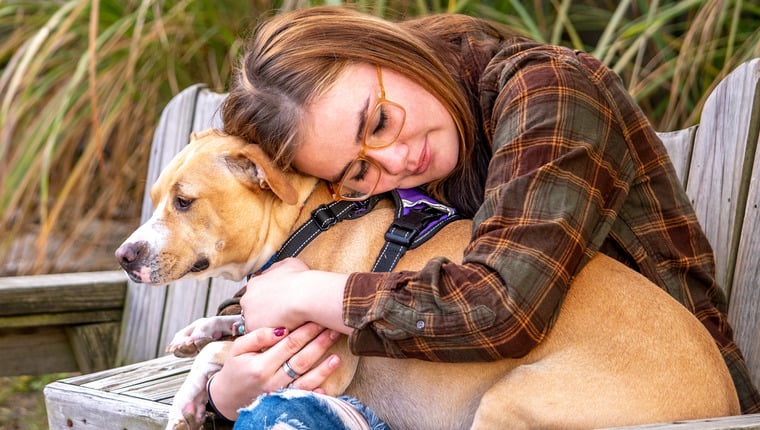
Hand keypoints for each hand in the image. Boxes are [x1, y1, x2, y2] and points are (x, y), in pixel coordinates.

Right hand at [208, 323, 340, 419]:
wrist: (227, 398)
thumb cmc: (235, 368)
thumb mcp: (238, 348)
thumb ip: (258, 337)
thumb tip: (281, 329)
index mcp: (261, 365)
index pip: (289, 345)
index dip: (306, 331)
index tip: (318, 319)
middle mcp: (272, 381)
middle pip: (301, 360)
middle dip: (319, 344)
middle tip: (334, 329)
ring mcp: (279, 394)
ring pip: (306, 381)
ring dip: (323, 369)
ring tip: (337, 357)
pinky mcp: (284, 403)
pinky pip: (302, 398)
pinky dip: (316, 393)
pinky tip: (327, 385)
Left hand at [240, 258, 352, 333]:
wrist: (306, 296)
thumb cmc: (302, 281)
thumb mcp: (290, 264)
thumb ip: (278, 268)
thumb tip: (276, 270)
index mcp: (255, 283)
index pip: (257, 294)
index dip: (269, 301)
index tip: (278, 305)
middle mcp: (248, 299)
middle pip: (254, 310)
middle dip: (266, 314)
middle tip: (283, 317)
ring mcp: (249, 316)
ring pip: (257, 325)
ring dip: (268, 326)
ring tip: (286, 327)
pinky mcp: (255, 331)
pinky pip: (262, 337)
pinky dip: (272, 338)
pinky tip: (285, 334)